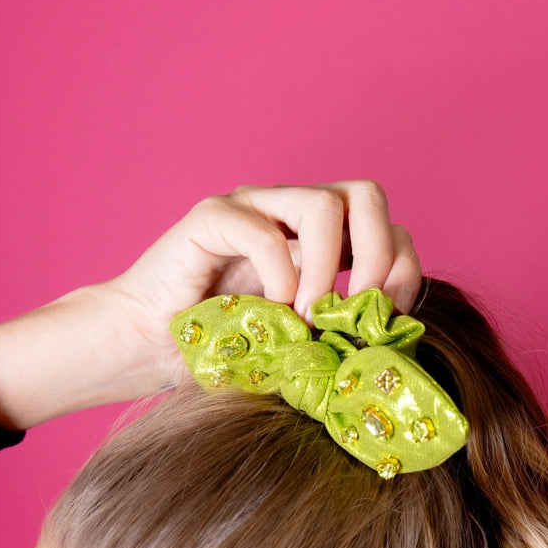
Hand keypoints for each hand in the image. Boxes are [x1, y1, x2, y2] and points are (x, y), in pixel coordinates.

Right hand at [0, 182, 420, 427]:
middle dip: (378, 257)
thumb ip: (340, 338)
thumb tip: (391, 350)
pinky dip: (277, 275)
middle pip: (368, 196)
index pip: (390, 230)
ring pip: (324, 203)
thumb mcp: (299, 348)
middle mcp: (291, 215)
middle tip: (356, 311)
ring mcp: (254, 208)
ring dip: (325, 270)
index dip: (401, 273)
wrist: (147, 349)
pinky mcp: (212, 217)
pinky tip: (267, 310)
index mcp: (320, 243)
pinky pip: (261, 230)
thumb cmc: (222, 351)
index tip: (384, 323)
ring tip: (305, 317)